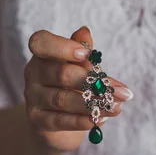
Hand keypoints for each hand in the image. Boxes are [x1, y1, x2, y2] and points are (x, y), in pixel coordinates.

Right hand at [24, 26, 132, 150]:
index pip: (40, 42)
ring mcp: (33, 98)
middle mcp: (33, 73)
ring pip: (63, 99)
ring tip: (117, 106)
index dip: (62, 47)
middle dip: (94, 82)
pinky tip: (101, 119)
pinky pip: (60, 120)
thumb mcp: (80, 67)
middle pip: (61, 74)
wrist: (57, 123)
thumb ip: (82, 52)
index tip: (87, 55)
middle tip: (122, 92)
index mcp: (43, 54)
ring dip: (94, 104)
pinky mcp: (37, 121)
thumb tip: (84, 31)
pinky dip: (82, 120)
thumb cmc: (72, 87)